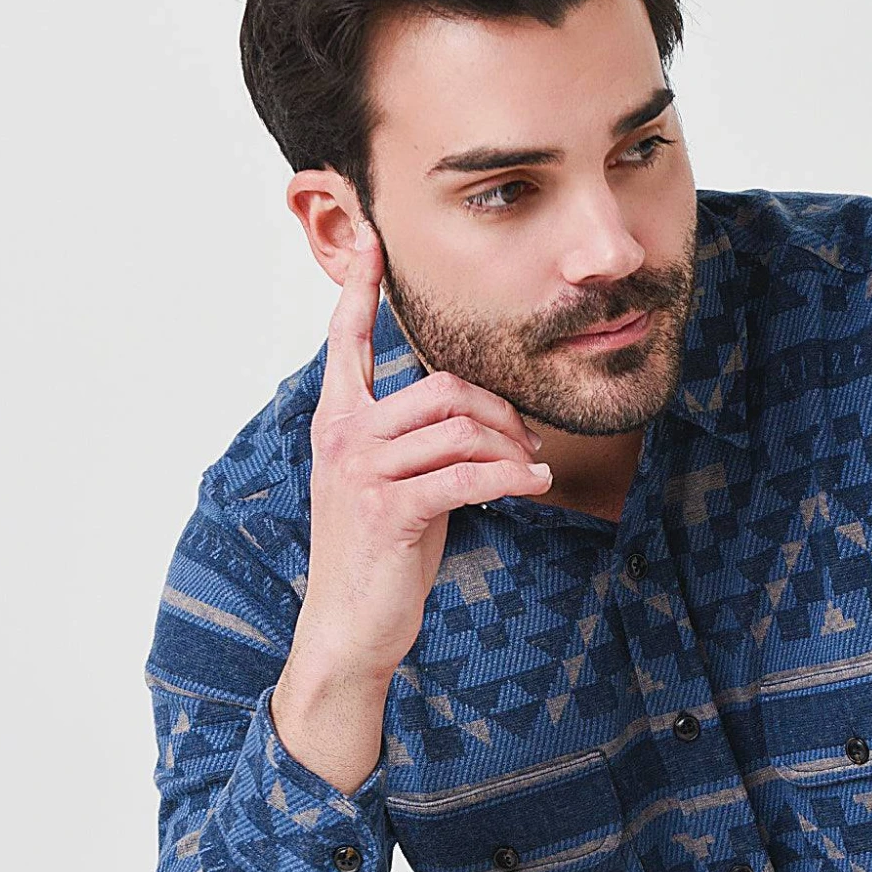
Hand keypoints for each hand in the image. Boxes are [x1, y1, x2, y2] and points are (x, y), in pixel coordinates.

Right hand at [297, 218, 552, 684]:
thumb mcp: (390, 484)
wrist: (349, 629)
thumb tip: (470, 411)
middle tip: (527, 439)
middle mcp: (343, 436)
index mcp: (336, 422)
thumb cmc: (378, 557)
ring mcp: (362, 471)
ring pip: (460, 428)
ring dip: (511, 446)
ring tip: (532, 468)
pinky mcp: (391, 509)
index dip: (359, 290)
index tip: (373, 242)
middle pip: (441, 386)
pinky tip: (534, 483)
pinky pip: (468, 474)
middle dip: (498, 408)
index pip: (344, 341)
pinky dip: (512, 476)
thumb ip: (413, 440)